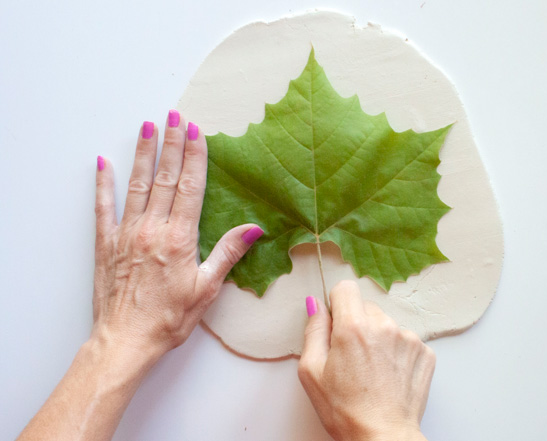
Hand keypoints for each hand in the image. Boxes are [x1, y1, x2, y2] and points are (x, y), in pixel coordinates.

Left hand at [93, 110, 262, 360]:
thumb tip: (253, 228)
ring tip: (148, 127)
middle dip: (171, 144)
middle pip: (164, 178)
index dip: (194, 157)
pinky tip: (104, 163)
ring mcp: (126, 233)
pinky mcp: (106, 243)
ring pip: (137, 185)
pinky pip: (104, 207)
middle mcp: (151, 228)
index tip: (197, 132)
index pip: (189, 187)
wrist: (126, 340)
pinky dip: (103, 184)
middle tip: (174, 116)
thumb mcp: (207, 288)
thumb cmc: (169, 319)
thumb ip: (228, 253)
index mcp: (179, 237)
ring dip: (144, 154)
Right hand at [298, 281, 434, 440]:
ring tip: (372, 370)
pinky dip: (397, 353)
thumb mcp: (312, 371)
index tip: (336, 322)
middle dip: (357, 324)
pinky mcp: (426, 353)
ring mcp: (409, 339)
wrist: (384, 438)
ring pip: (387, 324)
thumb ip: (313, 330)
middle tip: (351, 356)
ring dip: (379, 338)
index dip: (338, 303)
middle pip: (366, 307)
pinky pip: (405, 340)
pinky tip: (389, 376)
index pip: (346, 287)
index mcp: (353, 327)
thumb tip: (315, 305)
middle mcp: (385, 326)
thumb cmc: (345, 411)